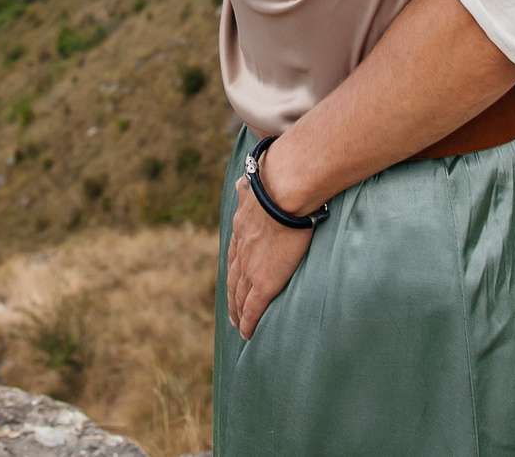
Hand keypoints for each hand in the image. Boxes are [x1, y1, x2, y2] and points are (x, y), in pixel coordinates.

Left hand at [227, 173, 313, 337]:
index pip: (235, 254)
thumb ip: (249, 188)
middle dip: (231, 296)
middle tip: (231, 311)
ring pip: (239, 296)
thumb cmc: (278, 183)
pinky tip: (246, 333)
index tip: (234, 278)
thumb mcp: (254, 184)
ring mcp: (251, 267)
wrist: (283, 193)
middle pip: (233, 279)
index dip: (235, 268)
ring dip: (237, 311)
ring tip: (238, 324)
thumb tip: (242, 181)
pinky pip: (253, 308)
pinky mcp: (264, 282)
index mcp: (242, 228)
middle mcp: (242, 250)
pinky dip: (248, 322)